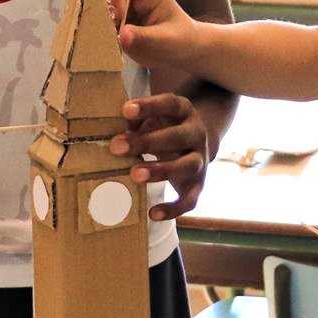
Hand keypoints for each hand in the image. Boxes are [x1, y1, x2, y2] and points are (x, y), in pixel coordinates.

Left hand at [109, 92, 209, 219]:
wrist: (196, 144)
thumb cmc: (164, 127)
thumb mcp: (153, 117)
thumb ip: (136, 120)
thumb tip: (119, 128)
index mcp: (185, 112)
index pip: (170, 104)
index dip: (149, 106)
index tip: (125, 109)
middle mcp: (197, 135)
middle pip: (178, 137)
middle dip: (147, 142)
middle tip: (117, 147)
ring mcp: (200, 161)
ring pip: (187, 166)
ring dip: (161, 171)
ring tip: (134, 175)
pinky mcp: (198, 185)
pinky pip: (190, 200)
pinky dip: (173, 209)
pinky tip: (152, 214)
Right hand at [111, 0, 200, 71]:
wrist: (186, 51)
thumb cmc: (182, 41)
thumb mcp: (165, 40)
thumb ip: (143, 37)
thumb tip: (122, 35)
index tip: (120, 18)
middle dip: (109, 12)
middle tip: (114, 32)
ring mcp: (129, 8)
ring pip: (106, 9)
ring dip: (106, 24)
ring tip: (115, 40)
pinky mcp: (124, 21)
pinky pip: (108, 23)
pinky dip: (107, 33)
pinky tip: (115, 44)